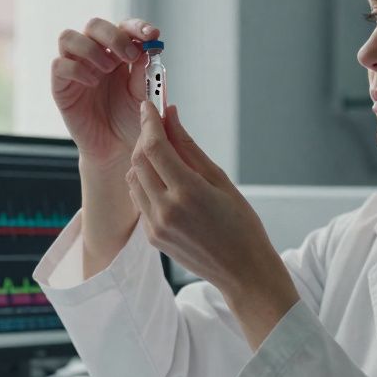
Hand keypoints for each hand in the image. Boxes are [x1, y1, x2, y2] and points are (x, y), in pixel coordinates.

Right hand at [51, 17, 159, 168]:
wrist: (117, 149)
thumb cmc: (131, 121)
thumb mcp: (144, 96)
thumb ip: (144, 74)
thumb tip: (147, 49)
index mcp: (119, 53)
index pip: (124, 27)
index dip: (137, 27)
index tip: (152, 35)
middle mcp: (95, 55)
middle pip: (94, 26)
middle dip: (113, 36)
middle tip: (130, 55)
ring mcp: (75, 67)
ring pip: (68, 37)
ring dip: (91, 48)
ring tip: (108, 69)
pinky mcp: (61, 85)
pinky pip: (59, 65)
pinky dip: (76, 69)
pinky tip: (92, 83)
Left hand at [126, 102, 298, 345]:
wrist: (242, 272)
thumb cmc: (241, 225)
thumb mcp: (220, 180)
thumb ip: (190, 147)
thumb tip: (171, 116)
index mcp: (188, 193)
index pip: (155, 146)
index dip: (149, 121)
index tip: (150, 105)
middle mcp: (166, 210)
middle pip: (138, 160)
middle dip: (145, 138)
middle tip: (157, 125)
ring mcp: (156, 226)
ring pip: (133, 179)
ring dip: (142, 160)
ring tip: (163, 153)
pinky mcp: (152, 237)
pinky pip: (139, 199)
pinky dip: (144, 182)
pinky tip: (163, 179)